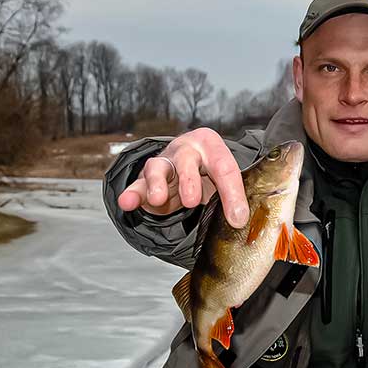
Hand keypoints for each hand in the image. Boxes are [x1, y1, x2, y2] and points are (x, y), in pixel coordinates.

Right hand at [117, 128, 248, 227]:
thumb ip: (235, 198)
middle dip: (188, 180)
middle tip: (192, 200)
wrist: (189, 170)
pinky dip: (132, 194)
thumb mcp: (227, 181)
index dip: (232, 193)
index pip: (224, 166)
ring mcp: (164, 163)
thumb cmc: (210, 174)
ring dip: (157, 183)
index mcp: (212, 146)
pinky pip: (137, 186)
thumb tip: (240, 221)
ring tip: (158, 199)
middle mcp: (186, 150)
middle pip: (186, 161)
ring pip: (157, 168)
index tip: (237, 218)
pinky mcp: (145, 180)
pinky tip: (127, 203)